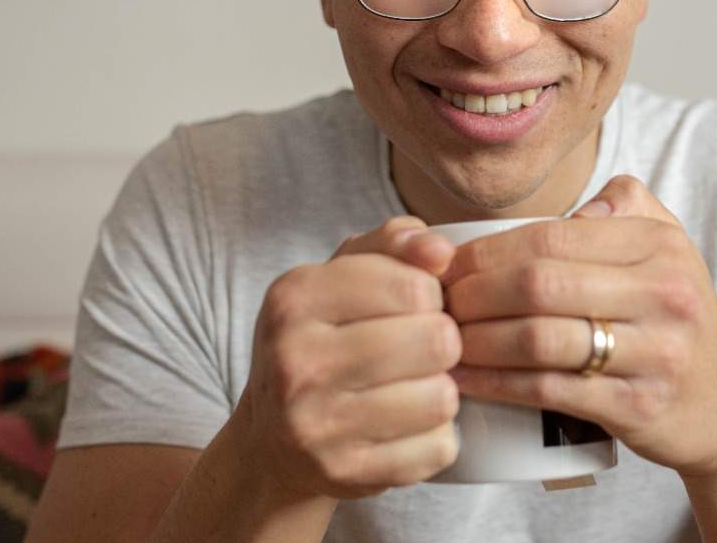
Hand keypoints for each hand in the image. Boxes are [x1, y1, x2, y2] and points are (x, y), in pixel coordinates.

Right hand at [236, 217, 461, 499]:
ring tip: (416, 385)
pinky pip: (436, 447)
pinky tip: (409, 424)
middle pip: (435, 340)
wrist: (272, 437)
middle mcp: (296, 360)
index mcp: (295, 297)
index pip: (413, 285)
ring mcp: (315, 424)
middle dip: (443, 341)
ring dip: (443, 390)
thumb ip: (393, 243)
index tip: (416, 305)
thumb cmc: (322, 339)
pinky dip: (437, 435)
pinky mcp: (343, 473)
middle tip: (423, 348)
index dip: (432, 293)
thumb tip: (440, 250)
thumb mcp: (342, 276)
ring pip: (441, 397)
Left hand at [441, 176, 716, 477]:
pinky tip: (465, 379)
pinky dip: (496, 384)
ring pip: (539, 338)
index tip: (447, 264)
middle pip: (538, 282)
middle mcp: (664, 294)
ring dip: (476, 339)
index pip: (551, 234)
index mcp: (660, 246)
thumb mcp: (672, 250)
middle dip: (472, 292)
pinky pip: (549, 390)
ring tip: (442, 339)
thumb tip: (574, 205)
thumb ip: (626, 204)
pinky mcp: (638, 408)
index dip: (487, 249)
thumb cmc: (677, 324)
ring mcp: (655, 354)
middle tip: (437, 303)